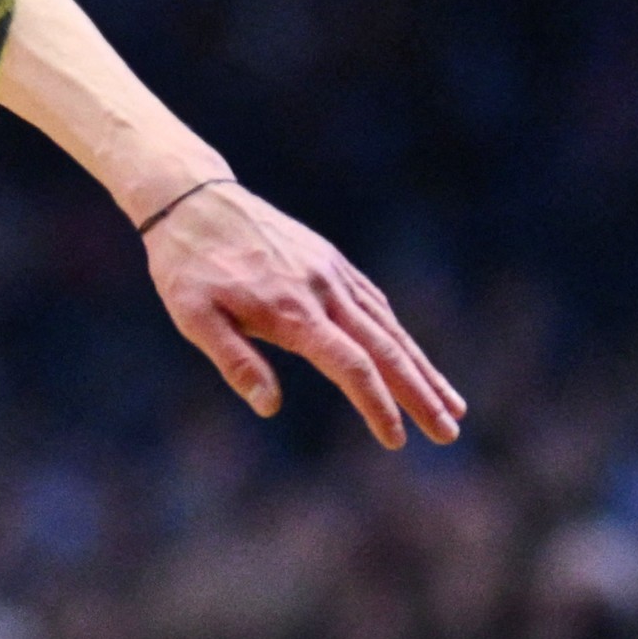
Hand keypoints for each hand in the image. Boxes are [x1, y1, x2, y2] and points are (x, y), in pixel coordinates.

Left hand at [142, 181, 463, 445]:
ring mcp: (331, 271)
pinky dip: (399, 332)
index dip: (377, 405)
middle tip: (450, 432)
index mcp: (292, 311)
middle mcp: (323, 290)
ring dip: (422, 366)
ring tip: (451, 404)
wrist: (194, 197)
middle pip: (385, 348)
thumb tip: (270, 407)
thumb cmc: (187, 266)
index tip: (396, 441)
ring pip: (389, 325)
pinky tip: (412, 354)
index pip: (350, 365)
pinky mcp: (329, 259)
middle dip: (421, 393)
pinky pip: (374, 301)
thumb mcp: (192, 316)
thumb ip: (234, 361)